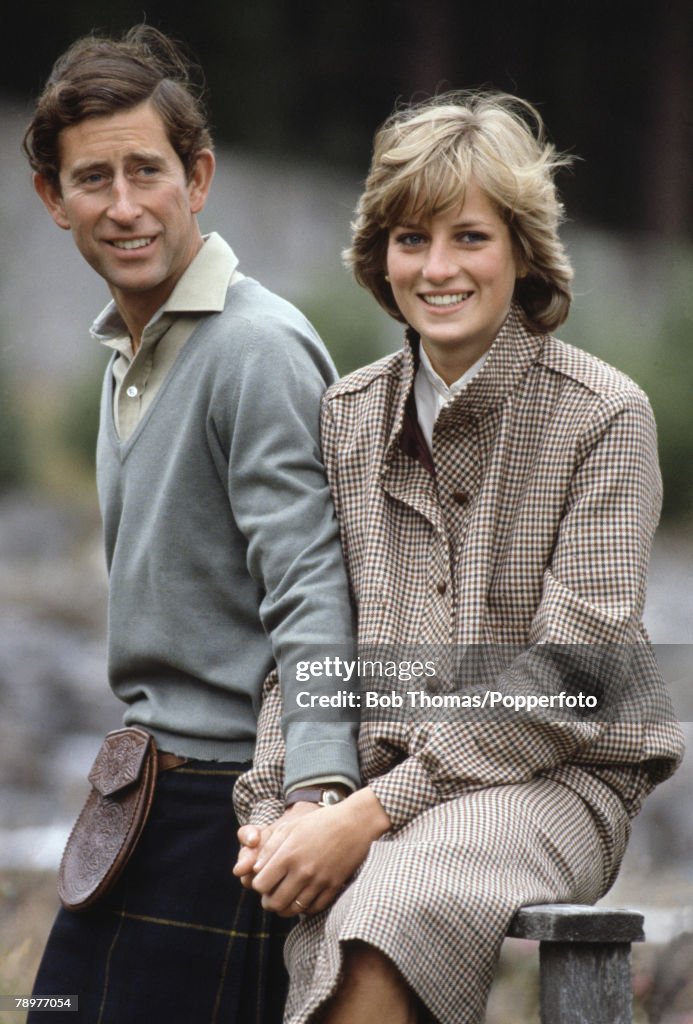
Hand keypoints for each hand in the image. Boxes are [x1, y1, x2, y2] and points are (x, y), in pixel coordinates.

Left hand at [249, 787, 390, 916]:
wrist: (354, 823)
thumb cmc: (319, 822)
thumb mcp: (290, 827)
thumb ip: (269, 848)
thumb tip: (255, 870)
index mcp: (288, 855)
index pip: (260, 885)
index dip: (258, 884)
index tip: (264, 879)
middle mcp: (302, 871)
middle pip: (274, 903)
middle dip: (269, 901)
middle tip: (272, 893)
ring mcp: (319, 882)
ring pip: (293, 910)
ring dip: (285, 907)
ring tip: (286, 897)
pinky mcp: (333, 888)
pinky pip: (313, 909)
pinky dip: (305, 907)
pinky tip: (303, 897)